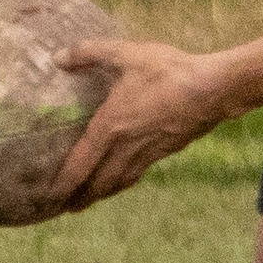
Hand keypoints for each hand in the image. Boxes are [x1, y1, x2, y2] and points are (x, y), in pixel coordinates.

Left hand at [52, 38, 236, 209]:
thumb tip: (58, 57)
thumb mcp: (127, 54)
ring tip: (86, 203)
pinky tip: (121, 180)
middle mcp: (126, 147)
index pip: (80, 164)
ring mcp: (147, 153)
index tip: (48, 198)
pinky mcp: (165, 152)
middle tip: (62, 209)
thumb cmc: (169, 72)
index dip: (63, 184)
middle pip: (97, 183)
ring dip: (99, 196)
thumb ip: (90, 53)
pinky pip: (135, 174)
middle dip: (78, 199)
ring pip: (117, 183)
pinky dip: (121, 183)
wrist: (214, 90)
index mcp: (111, 126)